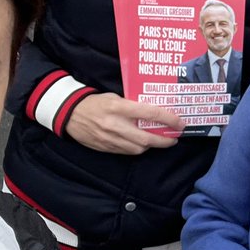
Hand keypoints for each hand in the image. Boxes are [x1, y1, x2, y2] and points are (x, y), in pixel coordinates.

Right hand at [64, 92, 182, 153]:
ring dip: (152, 146)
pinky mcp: (106, 148)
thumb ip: (132, 105)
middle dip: (164, 141)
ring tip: (161, 141)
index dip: (168, 119)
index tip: (180, 123)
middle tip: (174, 138)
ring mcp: (110, 138)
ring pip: (138, 148)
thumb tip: (153, 112)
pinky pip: (127, 152)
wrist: (69, 113)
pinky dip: (138, 149)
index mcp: (119, 107)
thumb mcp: (115, 97)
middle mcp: (115, 124)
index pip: (150, 113)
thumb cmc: (96, 102)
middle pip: (146, 138)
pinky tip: (143, 144)